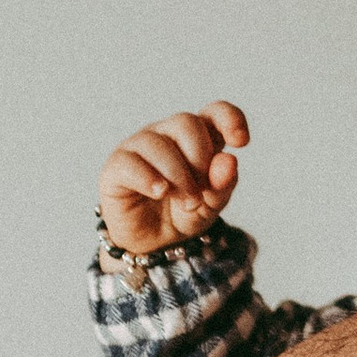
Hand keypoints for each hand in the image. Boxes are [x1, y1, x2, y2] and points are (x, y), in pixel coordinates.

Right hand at [98, 101, 249, 253]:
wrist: (153, 244)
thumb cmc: (183, 213)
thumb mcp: (211, 205)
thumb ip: (223, 184)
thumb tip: (229, 160)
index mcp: (196, 139)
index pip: (214, 112)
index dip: (229, 118)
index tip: (241, 142)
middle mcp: (167, 135)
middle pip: (186, 122)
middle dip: (200, 158)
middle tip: (201, 192)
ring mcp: (139, 147)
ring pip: (158, 142)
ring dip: (178, 175)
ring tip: (187, 203)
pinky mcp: (116, 166)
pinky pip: (130, 161)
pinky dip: (149, 177)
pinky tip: (160, 192)